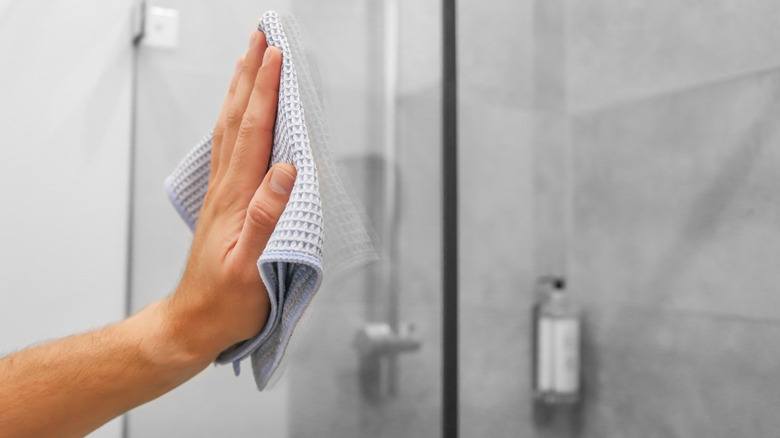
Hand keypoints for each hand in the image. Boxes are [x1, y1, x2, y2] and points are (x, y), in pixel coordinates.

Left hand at [163, 30, 292, 361]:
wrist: (195, 321)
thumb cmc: (227, 301)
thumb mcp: (252, 267)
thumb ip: (266, 219)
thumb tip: (284, 172)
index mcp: (237, 198)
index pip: (253, 132)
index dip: (265, 91)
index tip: (274, 56)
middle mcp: (227, 188)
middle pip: (237, 119)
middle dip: (249, 75)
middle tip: (259, 39)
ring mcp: (222, 194)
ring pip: (229, 129)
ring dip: (239, 91)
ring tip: (248, 61)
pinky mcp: (224, 203)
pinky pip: (228, 149)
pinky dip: (234, 120)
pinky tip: (238, 115)